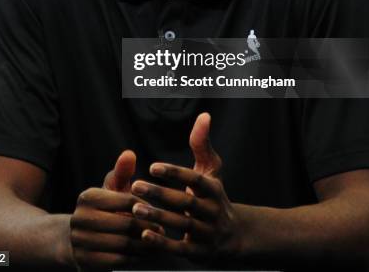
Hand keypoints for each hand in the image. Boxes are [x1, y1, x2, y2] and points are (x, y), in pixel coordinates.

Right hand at [70, 150, 163, 269]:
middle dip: (147, 227)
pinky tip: (145, 254)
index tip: (159, 211)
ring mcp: (80, 242)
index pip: (126, 200)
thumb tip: (130, 154)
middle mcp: (80, 219)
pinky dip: (135, 258)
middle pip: (125, 223)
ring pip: (123, 244)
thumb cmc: (104, 209)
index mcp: (88, 197)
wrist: (79, 239)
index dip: (145, 206)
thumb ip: (122, 172)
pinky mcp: (85, 262)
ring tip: (158, 242)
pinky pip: (118, 261)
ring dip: (145, 244)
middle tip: (163, 229)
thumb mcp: (111, 189)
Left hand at [131, 113, 241, 263]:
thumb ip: (202, 143)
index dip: (174, 173)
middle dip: (160, 194)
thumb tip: (204, 115)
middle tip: (136, 185)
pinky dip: (163, 243)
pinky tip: (144, 235)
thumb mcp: (211, 169)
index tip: (152, 167)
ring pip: (182, 225)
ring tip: (135, 209)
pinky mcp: (199, 254)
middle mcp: (213, 211)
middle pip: (186, 202)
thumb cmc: (214, 195)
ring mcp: (208, 234)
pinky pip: (180, 250)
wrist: (233, 235)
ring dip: (159, 217)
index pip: (195, 179)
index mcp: (214, 189)